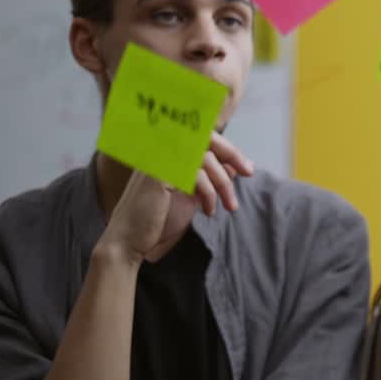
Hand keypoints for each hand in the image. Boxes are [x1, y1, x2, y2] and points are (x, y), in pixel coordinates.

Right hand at [98, 133, 253, 263]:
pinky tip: (208, 210)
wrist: (131, 242)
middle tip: (249, 173)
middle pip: (206, 140)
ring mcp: (157, 160)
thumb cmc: (159, 219)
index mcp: (166, 153)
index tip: (246, 167)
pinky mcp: (159, 174)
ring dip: (223, 183)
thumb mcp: (192, 195)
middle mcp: (160, 151)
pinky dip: (208, 193)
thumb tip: (235, 165)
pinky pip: (196, 175)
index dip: (228, 149)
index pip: (203, 137)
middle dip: (233, 155)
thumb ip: (209, 177)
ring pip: (204, 159)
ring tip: (229, 206)